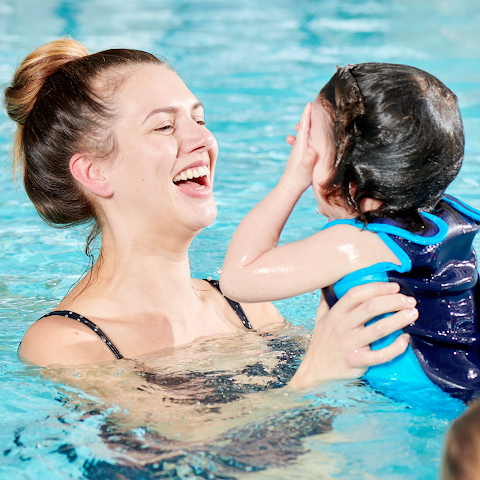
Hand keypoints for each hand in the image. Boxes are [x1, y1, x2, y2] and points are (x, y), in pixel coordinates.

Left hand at [279, 103, 315, 195]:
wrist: (290, 186)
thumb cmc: (299, 178)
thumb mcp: (306, 169)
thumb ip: (308, 159)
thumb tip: (310, 149)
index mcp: (301, 145)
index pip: (304, 126)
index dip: (307, 115)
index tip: (309, 103)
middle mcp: (299, 145)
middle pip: (304, 127)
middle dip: (308, 116)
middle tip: (313, 105)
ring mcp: (299, 150)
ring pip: (304, 133)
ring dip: (306, 124)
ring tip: (310, 116)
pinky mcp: (301, 154)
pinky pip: (304, 140)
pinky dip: (307, 133)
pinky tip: (309, 134)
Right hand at [290, 282, 416, 387]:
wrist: (315, 371)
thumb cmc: (322, 343)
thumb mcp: (320, 319)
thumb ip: (327, 301)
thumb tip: (332, 283)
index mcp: (335, 314)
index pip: (355, 294)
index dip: (376, 288)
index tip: (394, 287)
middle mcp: (341, 327)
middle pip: (370, 308)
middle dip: (393, 301)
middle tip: (409, 300)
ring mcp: (349, 344)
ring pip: (378, 329)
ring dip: (399, 320)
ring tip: (413, 314)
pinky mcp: (356, 361)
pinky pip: (380, 355)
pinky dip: (396, 347)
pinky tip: (405, 340)